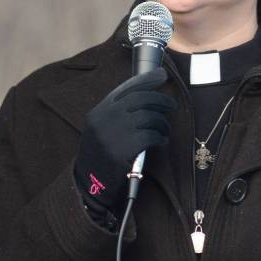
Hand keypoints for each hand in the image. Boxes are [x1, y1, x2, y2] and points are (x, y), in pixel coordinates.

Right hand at [75, 67, 175, 214]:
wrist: (88, 184)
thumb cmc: (102, 154)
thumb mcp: (101, 128)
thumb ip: (118, 111)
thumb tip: (147, 93)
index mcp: (100, 110)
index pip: (127, 88)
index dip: (147, 79)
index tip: (162, 75)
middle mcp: (105, 118)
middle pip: (141, 99)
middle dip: (161, 99)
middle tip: (172, 104)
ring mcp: (112, 134)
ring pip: (148, 117)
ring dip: (162, 122)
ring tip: (164, 129)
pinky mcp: (121, 151)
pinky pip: (150, 136)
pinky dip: (160, 137)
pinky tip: (162, 141)